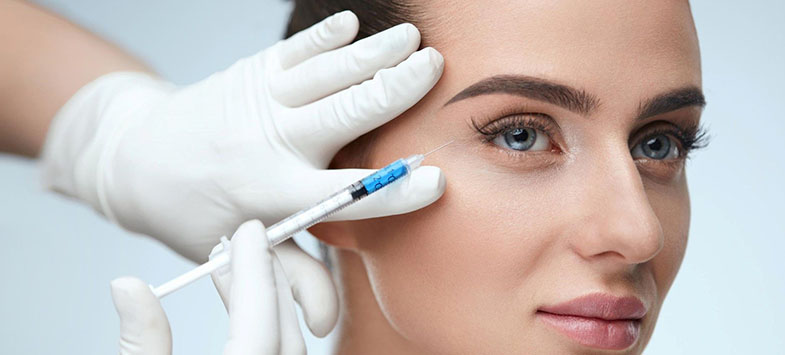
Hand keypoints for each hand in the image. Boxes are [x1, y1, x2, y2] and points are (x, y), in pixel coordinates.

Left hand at [41, 10, 444, 260]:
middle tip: (435, 67)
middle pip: (346, 115)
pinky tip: (352, 25)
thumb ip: (291, 277)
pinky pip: (294, 49)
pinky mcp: (252, 73)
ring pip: (328, 74)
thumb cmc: (198, 212)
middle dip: (396, 89)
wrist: (139, 161)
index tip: (434, 181)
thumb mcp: (239, 253)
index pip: (346, 197)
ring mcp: (261, 101)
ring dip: (373, 53)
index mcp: (275, 193)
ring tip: (414, 39)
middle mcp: (272, 143)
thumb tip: (325, 322)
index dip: (393, 193)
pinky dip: (325, 36)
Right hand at [112, 220, 309, 354]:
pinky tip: (241, 307)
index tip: (249, 231)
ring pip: (289, 344)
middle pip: (283, 330)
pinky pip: (282, 353)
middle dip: (266, 278)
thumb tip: (127, 286)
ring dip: (268, 302)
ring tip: (233, 269)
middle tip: (246, 240)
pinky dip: (269, 326)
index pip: (259, 324)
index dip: (255, 273)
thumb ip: (141, 340)